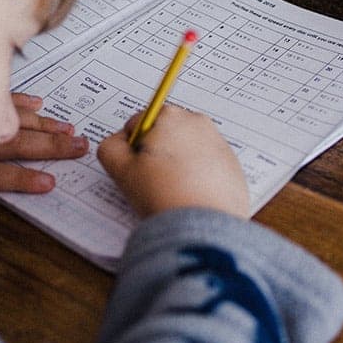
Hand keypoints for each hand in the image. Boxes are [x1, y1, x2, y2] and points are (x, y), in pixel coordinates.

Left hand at [0, 94, 88, 192]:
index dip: (24, 179)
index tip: (49, 183)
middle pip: (18, 143)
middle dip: (51, 145)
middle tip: (78, 146)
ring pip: (15, 119)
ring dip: (43, 124)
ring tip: (66, 128)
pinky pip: (0, 98)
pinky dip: (20, 100)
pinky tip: (35, 103)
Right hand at [97, 105, 249, 217]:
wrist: (203, 227)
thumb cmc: (162, 194)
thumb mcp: (121, 170)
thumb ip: (110, 146)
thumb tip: (119, 141)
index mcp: (169, 116)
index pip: (137, 125)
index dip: (131, 150)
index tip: (138, 170)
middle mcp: (197, 121)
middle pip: (163, 134)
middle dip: (156, 153)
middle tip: (154, 181)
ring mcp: (219, 142)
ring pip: (184, 149)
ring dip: (176, 164)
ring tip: (173, 191)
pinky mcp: (232, 164)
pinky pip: (206, 164)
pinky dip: (197, 176)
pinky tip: (190, 195)